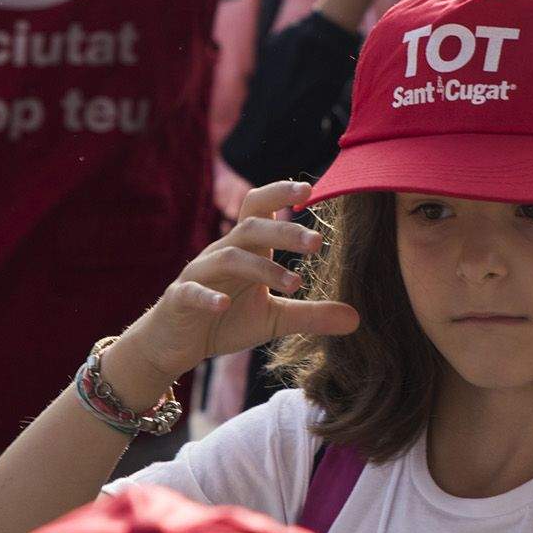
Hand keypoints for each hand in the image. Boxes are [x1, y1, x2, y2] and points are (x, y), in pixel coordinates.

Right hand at [106, 180, 357, 403]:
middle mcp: (222, 253)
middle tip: (317, 242)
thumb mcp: (274, 319)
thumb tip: (357, 319)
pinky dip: (208, 295)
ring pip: (228, 256)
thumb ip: (311, 314)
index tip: (312, 188)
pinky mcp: (180, 298)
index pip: (260, 207)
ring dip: (261, 267)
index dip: (281, 193)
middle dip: (284, 231)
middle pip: (251, 227)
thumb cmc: (226, 321)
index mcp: (245, 249)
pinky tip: (223, 305)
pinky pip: (192, 290)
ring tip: (293, 284)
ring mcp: (199, 274)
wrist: (175, 344)